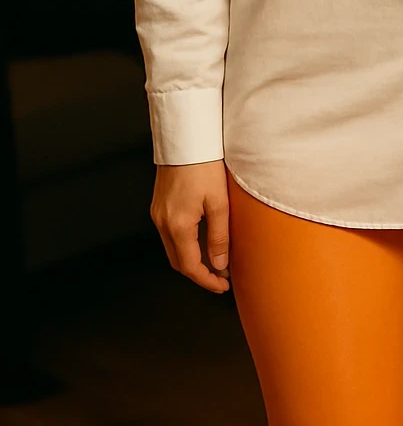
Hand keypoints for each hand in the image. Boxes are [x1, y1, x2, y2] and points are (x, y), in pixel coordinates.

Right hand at [151, 160, 230, 294]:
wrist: (185, 139)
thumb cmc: (204, 165)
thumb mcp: (218, 202)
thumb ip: (219, 237)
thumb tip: (219, 265)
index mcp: (177, 225)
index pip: (189, 266)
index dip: (206, 281)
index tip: (222, 286)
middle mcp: (162, 223)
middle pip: (178, 261)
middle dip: (198, 273)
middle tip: (220, 277)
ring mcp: (157, 214)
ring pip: (172, 248)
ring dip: (192, 259)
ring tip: (215, 260)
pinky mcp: (158, 205)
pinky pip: (169, 234)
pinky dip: (184, 244)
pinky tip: (201, 240)